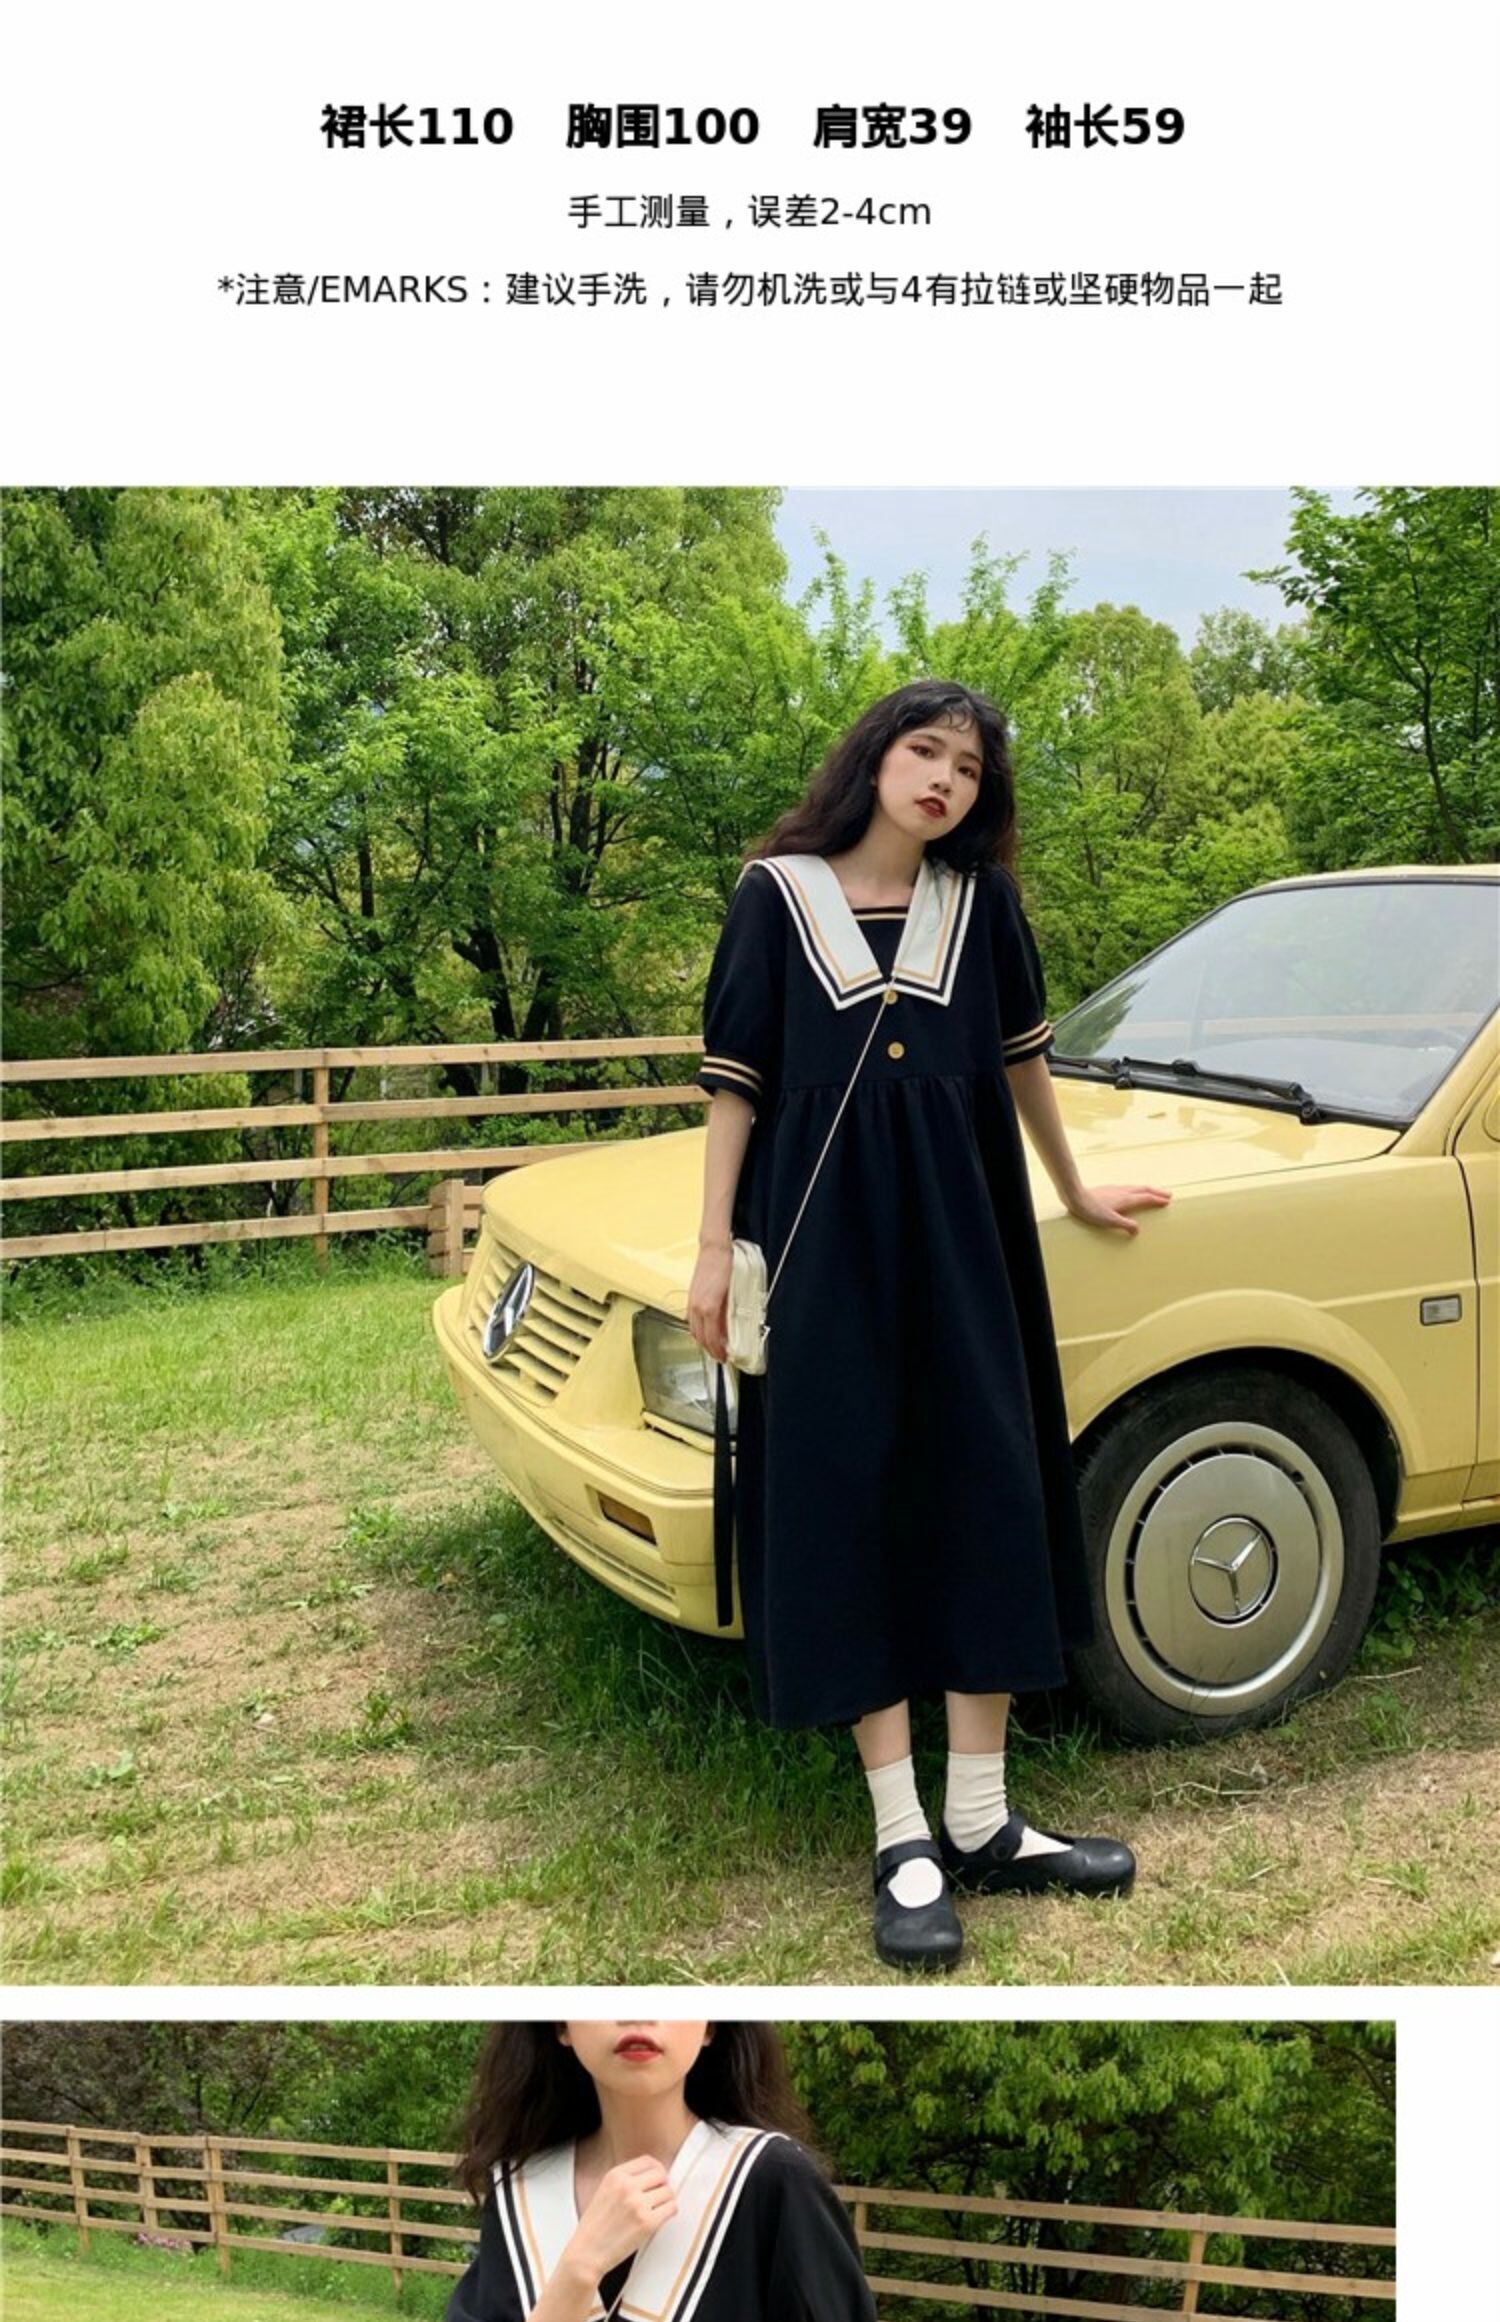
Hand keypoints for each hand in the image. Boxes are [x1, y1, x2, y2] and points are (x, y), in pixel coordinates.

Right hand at [566, 2156, 678, 2278]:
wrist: (586, 2254)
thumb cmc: (594, 2227)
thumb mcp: (604, 2191)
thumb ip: (625, 2181)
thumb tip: (651, 2176)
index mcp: (615, 2176)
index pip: (647, 2161)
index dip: (656, 2170)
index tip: (658, 2178)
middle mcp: (627, 2186)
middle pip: (661, 2174)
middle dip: (662, 2184)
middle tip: (659, 2195)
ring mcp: (638, 2204)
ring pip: (668, 2192)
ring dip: (666, 2200)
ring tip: (658, 2208)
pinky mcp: (647, 2223)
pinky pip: (671, 2208)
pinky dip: (670, 2212)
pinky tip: (661, 2217)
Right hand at [687, 1241, 731, 1363]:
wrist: (714, 1250)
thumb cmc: (726, 1267)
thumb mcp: (735, 1295)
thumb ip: (731, 1316)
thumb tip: (732, 1332)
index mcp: (709, 1308)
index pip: (712, 1339)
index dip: (718, 1352)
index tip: (725, 1358)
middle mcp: (697, 1307)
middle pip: (700, 1338)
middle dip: (710, 1350)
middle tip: (721, 1356)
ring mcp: (692, 1302)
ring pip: (693, 1330)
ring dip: (702, 1341)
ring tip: (714, 1346)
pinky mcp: (691, 1298)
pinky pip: (691, 1320)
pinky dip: (698, 1329)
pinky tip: (706, 1329)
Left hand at [1064, 1183, 1172, 1235]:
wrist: (1075, 1196)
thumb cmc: (1091, 1210)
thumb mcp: (1109, 1221)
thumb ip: (1125, 1225)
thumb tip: (1138, 1230)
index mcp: (1126, 1199)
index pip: (1146, 1198)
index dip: (1157, 1199)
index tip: (1167, 1201)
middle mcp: (1123, 1191)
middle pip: (1144, 1189)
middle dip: (1156, 1192)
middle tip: (1167, 1194)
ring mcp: (1115, 1188)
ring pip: (1136, 1187)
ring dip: (1147, 1189)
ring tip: (1152, 1192)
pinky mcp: (1108, 1189)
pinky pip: (1127, 1187)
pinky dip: (1135, 1189)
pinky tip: (1130, 1192)